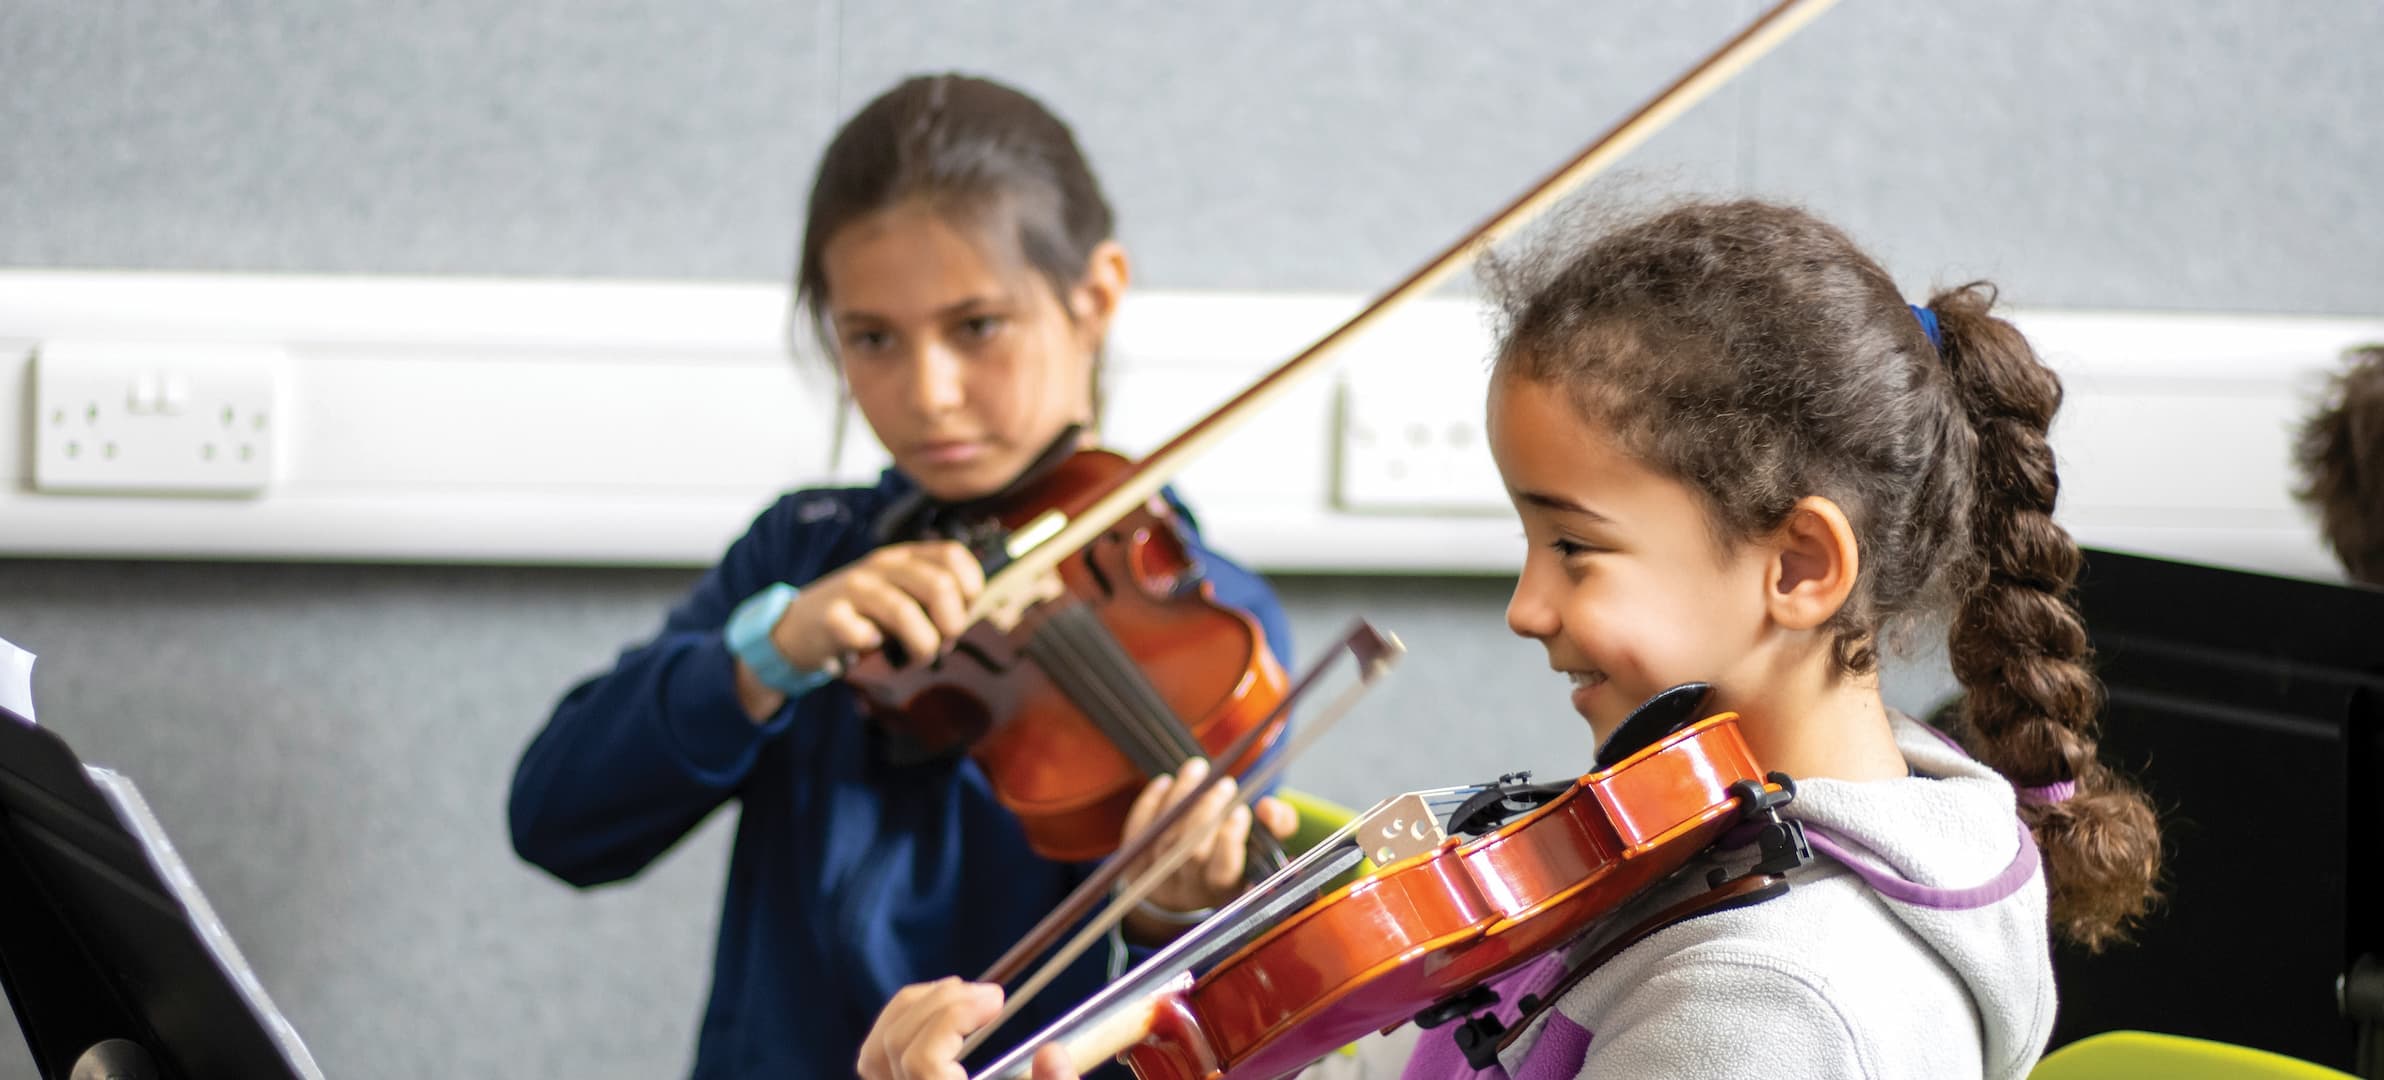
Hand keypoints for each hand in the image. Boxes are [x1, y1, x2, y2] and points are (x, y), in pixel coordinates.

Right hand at [775, 540, 985, 670]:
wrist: (799, 627)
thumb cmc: (862, 616)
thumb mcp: (901, 596)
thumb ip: (938, 600)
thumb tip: (982, 615)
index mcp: (904, 557)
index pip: (953, 555)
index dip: (970, 588)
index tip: (962, 615)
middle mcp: (882, 565)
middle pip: (938, 585)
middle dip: (951, 624)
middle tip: (943, 644)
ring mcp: (854, 588)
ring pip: (904, 612)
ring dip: (922, 645)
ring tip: (918, 658)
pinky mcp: (831, 615)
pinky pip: (862, 634)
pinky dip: (874, 647)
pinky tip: (871, 648)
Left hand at [857, 978, 1079, 1079]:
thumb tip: (1051, 1052)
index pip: (924, 1062)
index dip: (952, 1019)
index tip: (997, 1000)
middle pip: (897, 1048)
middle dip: (941, 1006)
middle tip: (990, 996)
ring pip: (875, 1055)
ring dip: (916, 1011)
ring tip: (962, 995)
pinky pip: (876, 1066)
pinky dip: (901, 1030)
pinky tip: (936, 1018)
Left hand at [1117, 757, 1298, 943]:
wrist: (1183, 892)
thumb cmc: (1230, 862)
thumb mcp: (1261, 852)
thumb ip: (1276, 828)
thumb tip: (1269, 807)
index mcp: (1222, 891)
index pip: (1223, 871)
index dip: (1230, 839)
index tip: (1241, 811)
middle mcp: (1186, 888)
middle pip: (1192, 853)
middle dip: (1208, 812)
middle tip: (1225, 784)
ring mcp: (1156, 877)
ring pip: (1165, 836)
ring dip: (1181, 796)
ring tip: (1199, 768)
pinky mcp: (1132, 862)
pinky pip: (1137, 831)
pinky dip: (1149, 803)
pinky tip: (1166, 781)